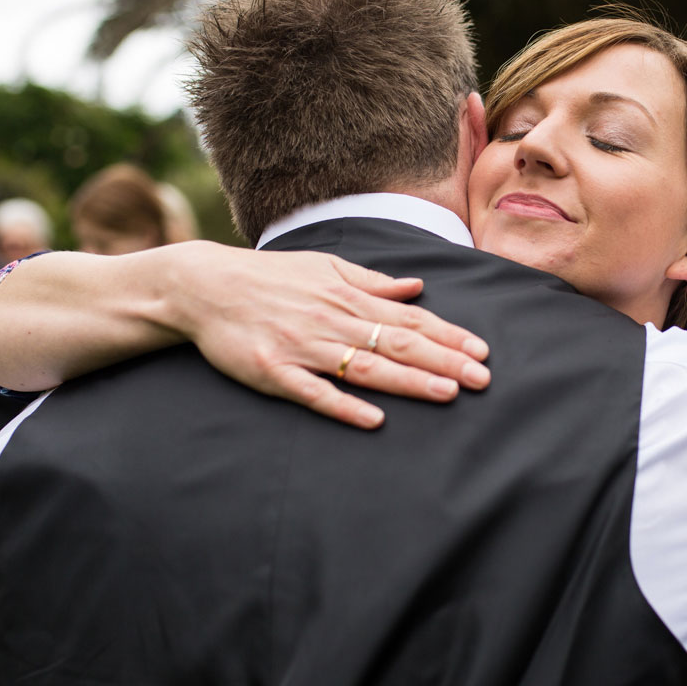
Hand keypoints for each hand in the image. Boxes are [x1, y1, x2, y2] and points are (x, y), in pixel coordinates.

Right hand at [166, 244, 490, 430]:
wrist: (204, 286)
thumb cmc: (269, 277)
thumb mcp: (324, 266)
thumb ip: (372, 281)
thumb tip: (417, 287)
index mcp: (346, 296)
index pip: (410, 319)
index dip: (448, 336)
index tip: (482, 351)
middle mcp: (331, 320)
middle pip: (397, 344)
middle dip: (444, 361)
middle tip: (482, 379)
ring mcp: (302, 348)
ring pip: (365, 368)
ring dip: (409, 382)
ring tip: (448, 394)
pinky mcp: (273, 372)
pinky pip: (314, 393)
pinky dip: (345, 405)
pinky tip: (375, 419)